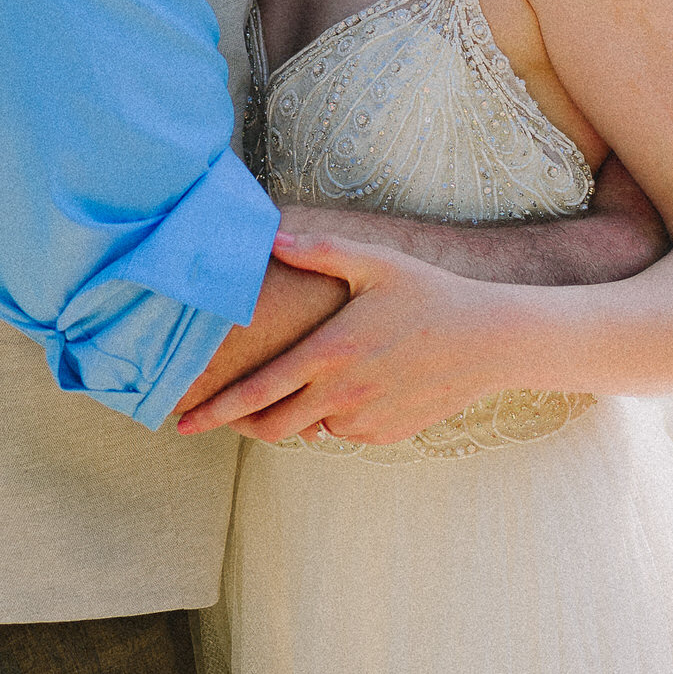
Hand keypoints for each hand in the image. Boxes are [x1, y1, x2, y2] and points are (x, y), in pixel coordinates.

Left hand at [175, 221, 508, 445]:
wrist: (489, 341)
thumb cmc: (428, 294)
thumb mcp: (374, 263)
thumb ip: (318, 250)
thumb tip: (272, 237)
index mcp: (329, 353)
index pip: (257, 392)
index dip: (215, 410)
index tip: (183, 422)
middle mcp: (341, 394)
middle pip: (272, 426)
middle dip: (241, 424)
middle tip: (223, 413)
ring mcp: (364, 420)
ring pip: (309, 429)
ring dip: (295, 415)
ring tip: (305, 383)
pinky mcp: (385, 436)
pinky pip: (343, 434)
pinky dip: (333, 418)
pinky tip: (354, 387)